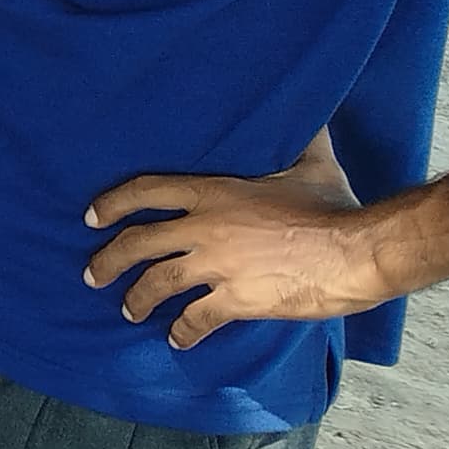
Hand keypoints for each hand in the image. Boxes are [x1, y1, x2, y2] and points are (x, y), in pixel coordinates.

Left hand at [86, 141, 379, 344]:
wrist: (357, 251)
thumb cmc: (335, 207)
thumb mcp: (311, 164)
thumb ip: (298, 139)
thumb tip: (307, 109)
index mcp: (214, 192)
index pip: (146, 191)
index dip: (113, 203)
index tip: (91, 217)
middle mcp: (205, 229)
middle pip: (139, 243)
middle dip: (108, 260)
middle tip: (92, 273)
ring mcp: (217, 266)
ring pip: (157, 283)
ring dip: (137, 298)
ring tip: (128, 309)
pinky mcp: (236, 300)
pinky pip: (195, 319)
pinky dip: (182, 331)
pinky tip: (177, 339)